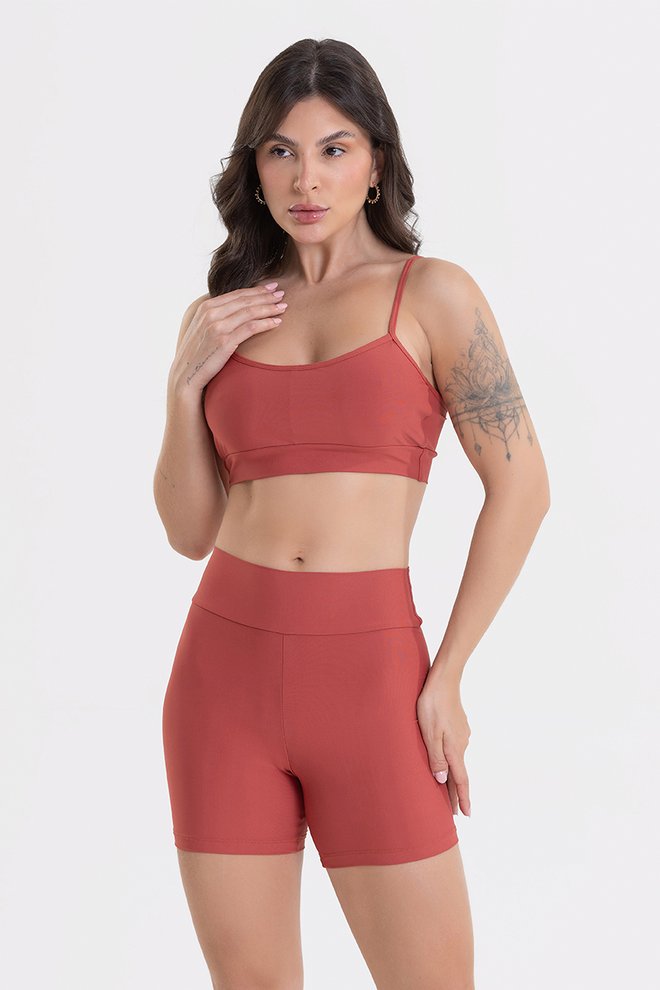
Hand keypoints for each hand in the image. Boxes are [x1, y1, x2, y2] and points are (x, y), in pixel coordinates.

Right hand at [169, 282, 287, 396]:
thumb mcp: (202, 328)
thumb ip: (215, 316)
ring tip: (283, 307)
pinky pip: (250, 328)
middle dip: (265, 296)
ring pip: (250, 312)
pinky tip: (277, 322)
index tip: (270, 287)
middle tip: (281, 293)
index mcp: (206, 307)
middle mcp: (211, 313)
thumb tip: (232, 310)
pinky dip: (266, 323)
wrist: (186, 374)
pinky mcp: (224, 341)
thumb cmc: (197, 353)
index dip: (255, 290)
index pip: (236, 294)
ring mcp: (217, 327)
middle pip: (245, 300)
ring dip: (269, 308)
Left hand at [416, 678, 471, 816]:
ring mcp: (461, 733)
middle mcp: (462, 743)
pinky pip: (455, 746)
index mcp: (454, 749)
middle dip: (456, 791)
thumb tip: (443, 780)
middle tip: (454, 810)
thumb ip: (436, 758)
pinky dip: (451, 758)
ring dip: (452, 774)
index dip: (463, 798)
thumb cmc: (432, 706)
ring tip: (446, 787)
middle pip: (459, 772)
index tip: (467, 814)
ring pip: (457, 758)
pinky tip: (444, 757)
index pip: (461, 779)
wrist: (444, 680)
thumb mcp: (429, 733)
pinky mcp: (458, 724)